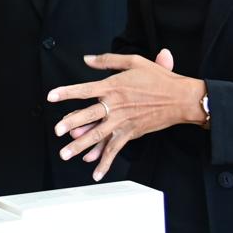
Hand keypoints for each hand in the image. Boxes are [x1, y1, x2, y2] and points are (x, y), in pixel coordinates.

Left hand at [47, 49, 205, 181]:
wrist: (181, 98)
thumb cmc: (158, 78)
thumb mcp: (134, 62)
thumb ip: (108, 61)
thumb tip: (86, 59)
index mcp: (113, 87)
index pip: (84, 90)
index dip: (66, 92)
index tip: (51, 96)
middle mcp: (115, 105)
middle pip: (88, 115)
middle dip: (70, 123)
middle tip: (56, 131)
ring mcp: (123, 122)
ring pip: (98, 135)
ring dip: (80, 146)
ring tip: (65, 154)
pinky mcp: (131, 133)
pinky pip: (115, 150)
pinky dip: (105, 162)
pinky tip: (95, 173)